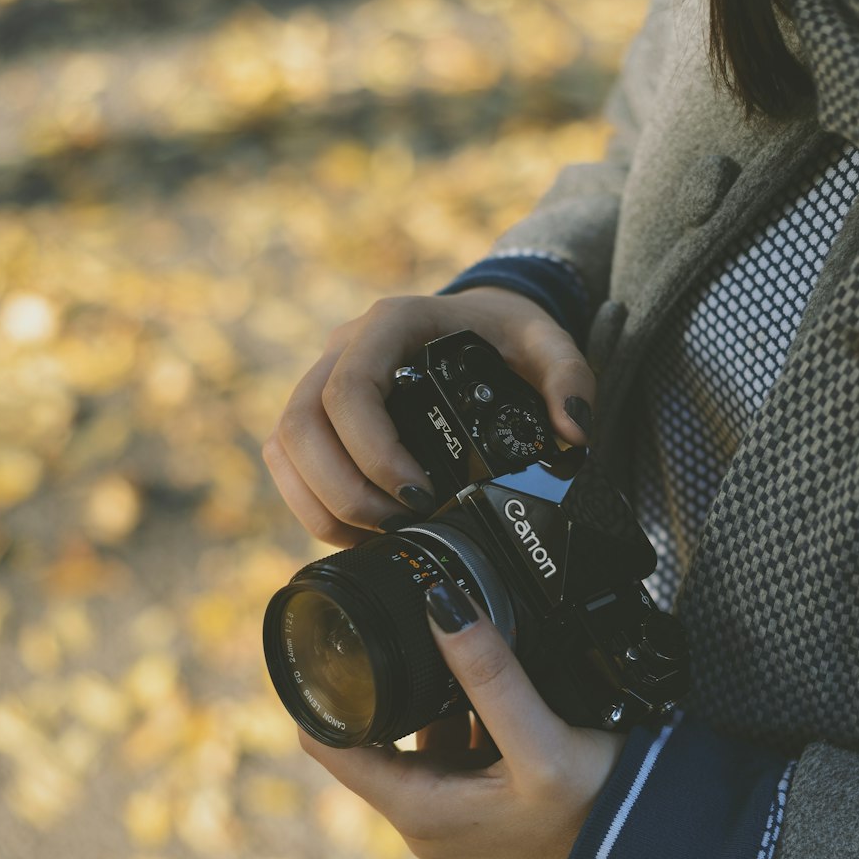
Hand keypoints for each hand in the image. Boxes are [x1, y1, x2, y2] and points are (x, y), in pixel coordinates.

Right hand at [262, 287, 595, 547]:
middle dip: (344, 490)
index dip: (374, 452)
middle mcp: (343, 347)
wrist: (476, 323)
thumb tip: (572, 432)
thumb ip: (569, 377)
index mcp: (391, 323)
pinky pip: (287, 461)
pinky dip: (312, 504)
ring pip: (286, 445)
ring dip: (322, 503)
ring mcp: (320, 380)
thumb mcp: (545, 342)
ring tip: (378, 535)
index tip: (420, 496)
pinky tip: (355, 532)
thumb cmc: (504, 334)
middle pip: (302, 422)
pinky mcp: (314, 414)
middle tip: (397, 525)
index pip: (351, 389)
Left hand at [296, 582, 624, 858]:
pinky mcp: (476, 794)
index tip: (325, 635)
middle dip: (371, 682)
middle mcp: (421, 817)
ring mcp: (448, 808)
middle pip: (364, 736)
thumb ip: (490, 674)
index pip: (328, 747)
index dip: (318, 692)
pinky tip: (479, 677)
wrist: (647, 842)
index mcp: (418, 812)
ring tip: (439, 640)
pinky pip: (443, 736)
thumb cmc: (595, 805)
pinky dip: (452, 704)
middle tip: (383, 618)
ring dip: (416, 690)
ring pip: (406, 731)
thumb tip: (441, 603)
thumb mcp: (540, 739)